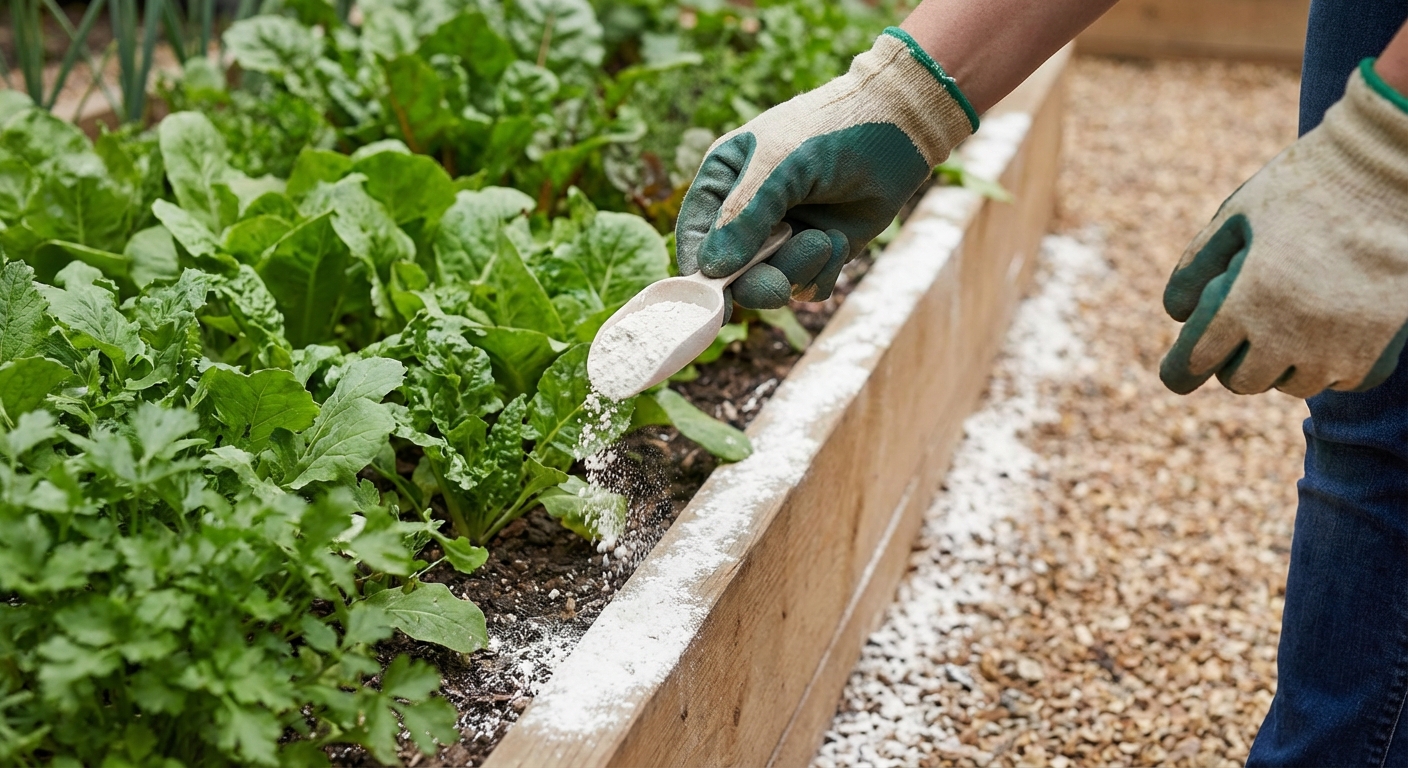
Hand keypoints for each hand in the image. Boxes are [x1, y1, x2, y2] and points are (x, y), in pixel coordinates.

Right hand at [675, 28, 977, 310]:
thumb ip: (744, 216)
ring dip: (798, 269)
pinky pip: (807, 287)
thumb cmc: (830, 132)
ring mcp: (782, 238)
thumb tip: (711, 269)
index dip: (699, 272)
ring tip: (824, 239)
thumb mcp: (779, 166)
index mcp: (722, 184)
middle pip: (731, 274)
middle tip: (777, 289)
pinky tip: (836, 240)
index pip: (695, 237)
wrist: (898, 131)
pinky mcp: (816, 255)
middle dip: (756, 282)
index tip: (713, 302)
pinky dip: (823, 272)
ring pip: (771, 284)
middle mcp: (747, 216)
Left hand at [1161, 60, 1407, 397]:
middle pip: (1241, 381)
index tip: (1176, 375)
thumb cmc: (1307, 187)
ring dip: (1283, 361)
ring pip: (1291, 384)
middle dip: (1233, 359)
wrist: (1394, 174)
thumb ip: (1197, 267)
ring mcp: (1336, 351)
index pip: (1194, 362)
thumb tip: (1178, 316)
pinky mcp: (1374, 356)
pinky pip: (1337, 380)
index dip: (1178, 371)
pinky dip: (1329, 361)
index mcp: (1247, 300)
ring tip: (1293, 316)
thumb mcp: (1237, 215)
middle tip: (1245, 327)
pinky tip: (1332, 324)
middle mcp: (1289, 335)